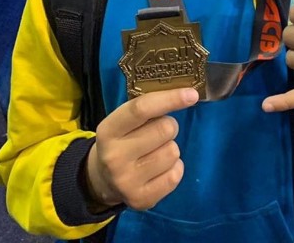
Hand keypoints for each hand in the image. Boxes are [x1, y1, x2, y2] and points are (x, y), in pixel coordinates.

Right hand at [85, 88, 198, 211]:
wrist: (101, 180)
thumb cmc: (121, 140)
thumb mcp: (122, 121)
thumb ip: (146, 108)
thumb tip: (186, 94)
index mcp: (108, 130)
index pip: (142, 109)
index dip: (170, 99)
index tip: (192, 94)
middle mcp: (115, 157)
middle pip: (165, 129)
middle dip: (169, 126)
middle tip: (158, 131)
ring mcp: (127, 181)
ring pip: (173, 152)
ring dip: (170, 148)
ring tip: (155, 151)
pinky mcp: (141, 199)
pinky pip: (176, 175)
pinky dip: (174, 168)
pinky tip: (159, 169)